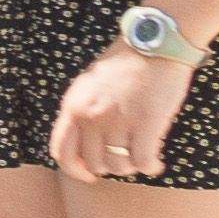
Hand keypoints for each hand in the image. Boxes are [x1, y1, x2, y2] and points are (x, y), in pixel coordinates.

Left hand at [48, 42, 191, 183]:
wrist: (154, 42)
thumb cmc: (125, 63)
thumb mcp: (89, 85)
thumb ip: (82, 111)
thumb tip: (85, 144)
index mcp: (73, 106)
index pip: (62, 151)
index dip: (74, 170)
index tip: (88, 175)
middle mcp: (90, 116)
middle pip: (94, 163)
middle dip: (111, 167)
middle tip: (125, 160)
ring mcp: (117, 121)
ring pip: (119, 166)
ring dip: (132, 167)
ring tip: (142, 159)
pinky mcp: (145, 123)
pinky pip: (143, 161)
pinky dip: (150, 167)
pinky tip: (156, 163)